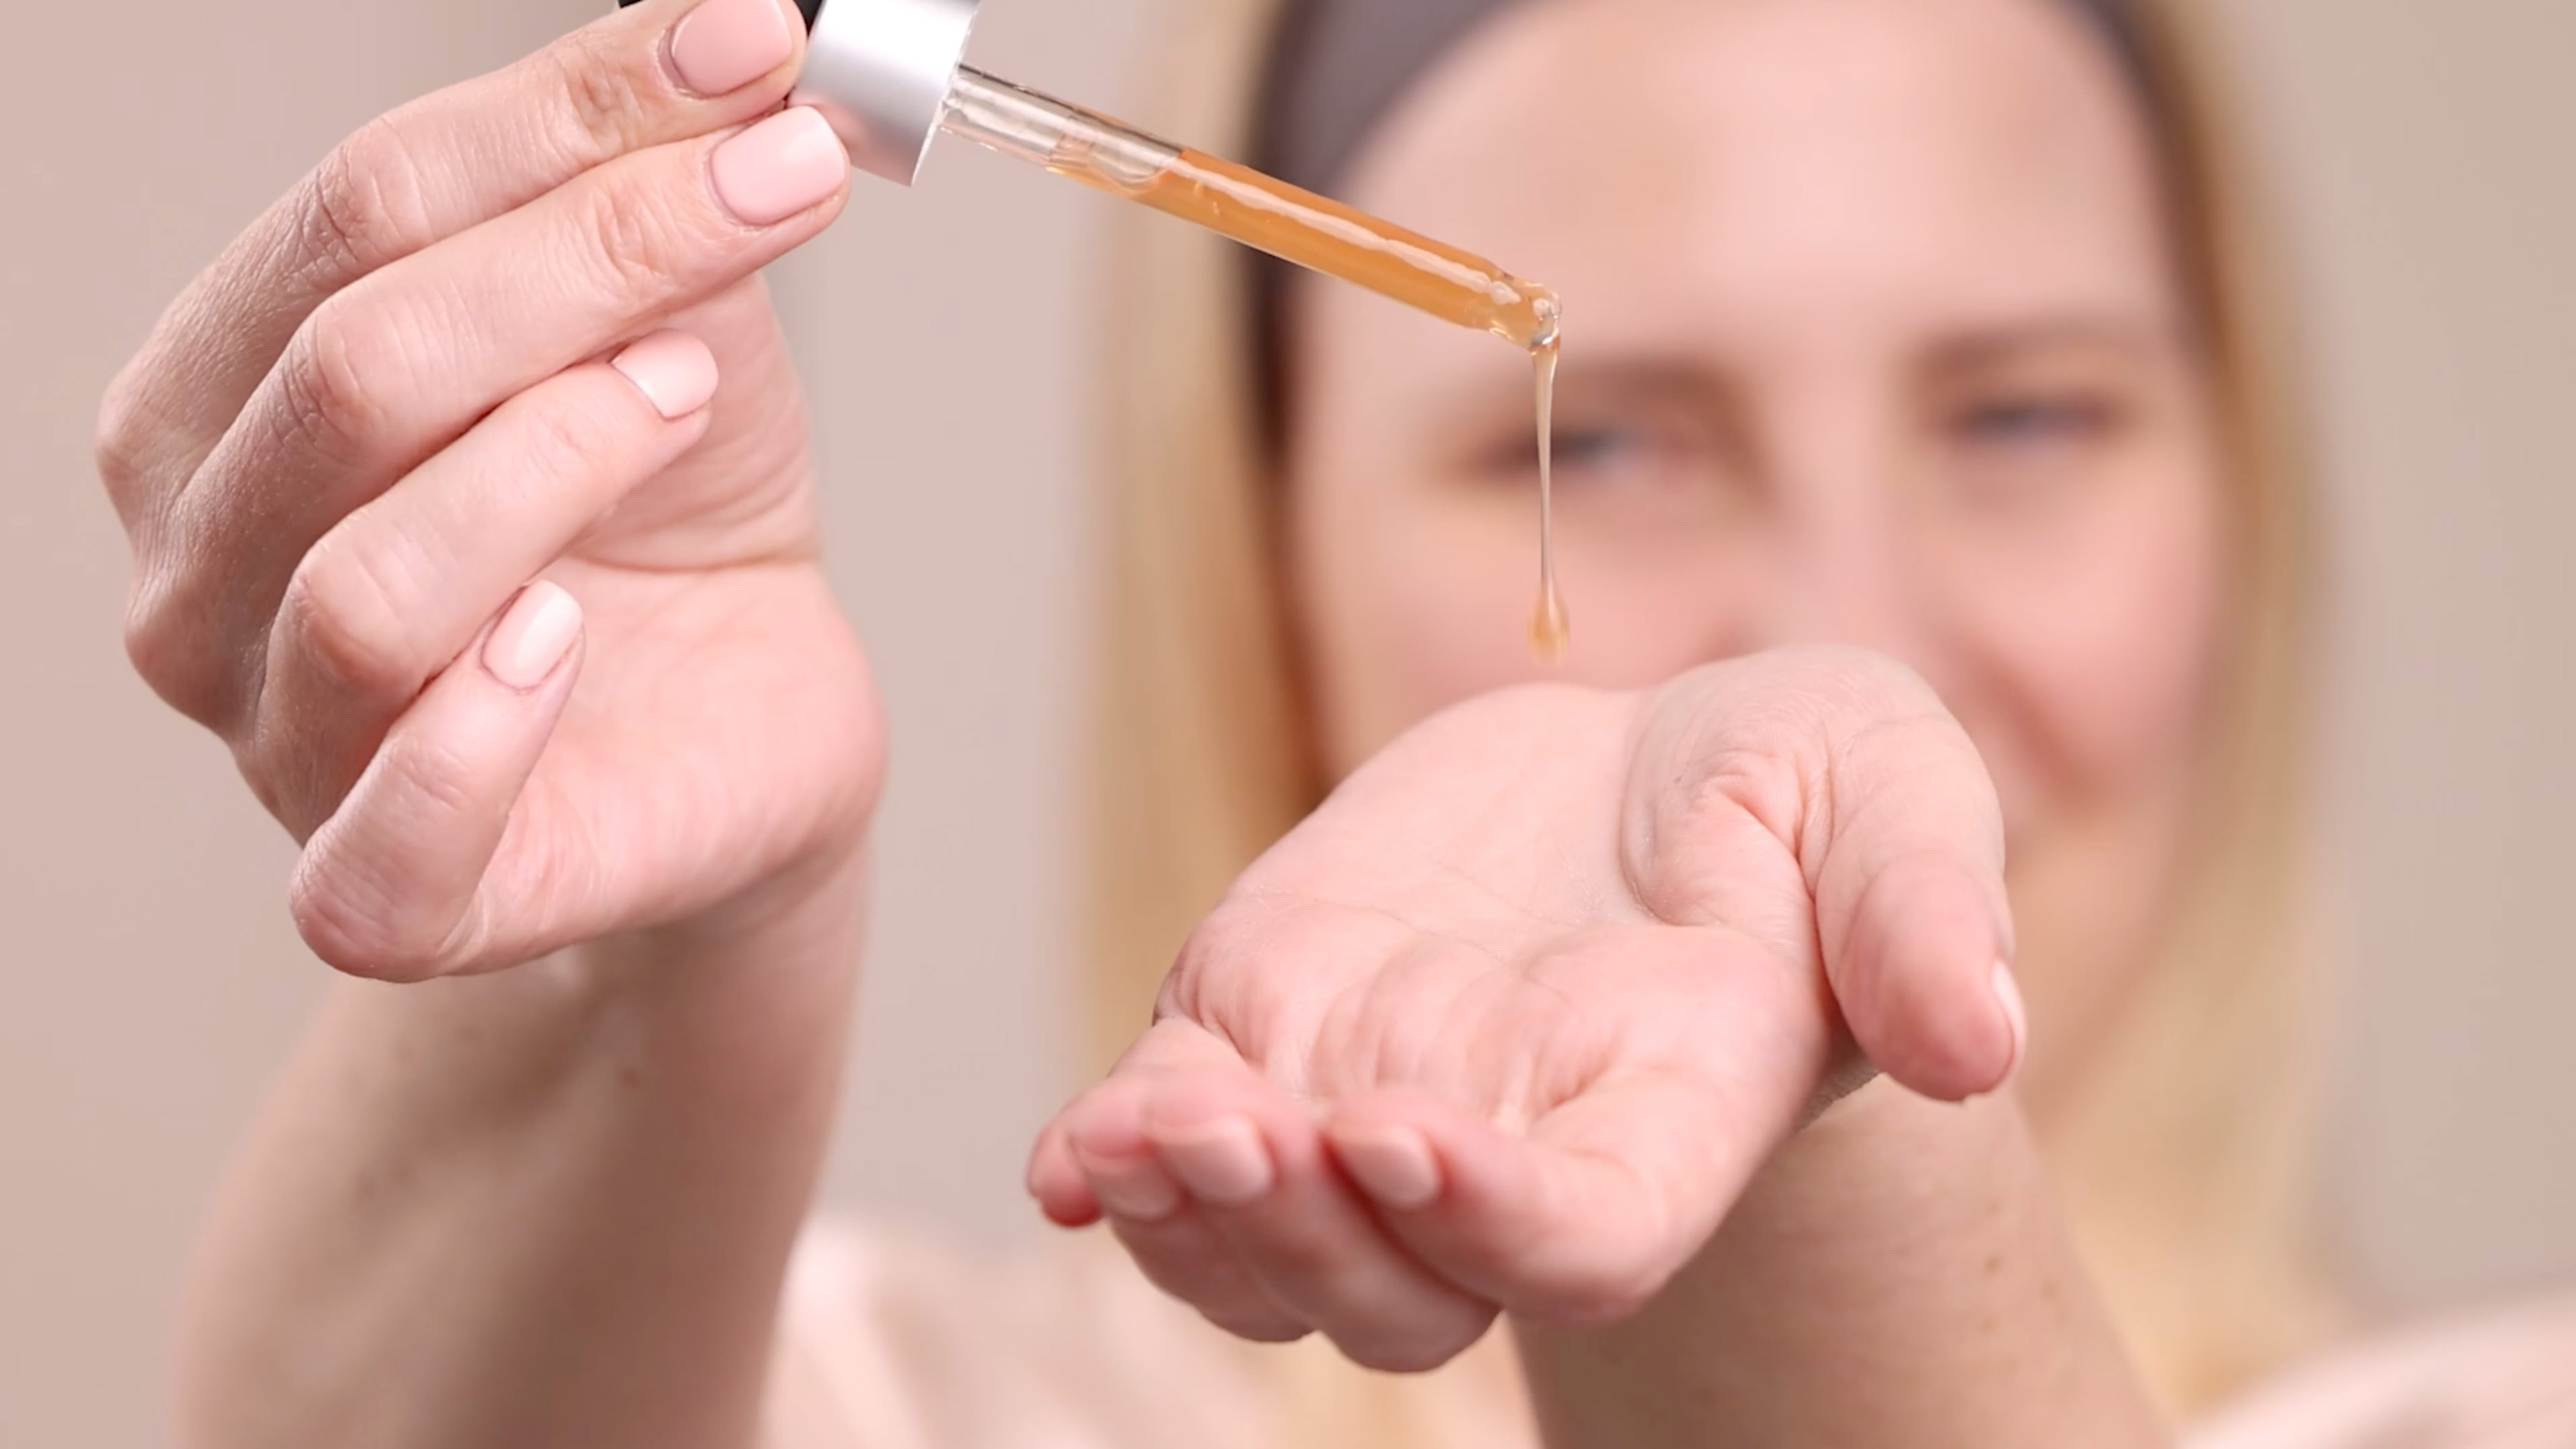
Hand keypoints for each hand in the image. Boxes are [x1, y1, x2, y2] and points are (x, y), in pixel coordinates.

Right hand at [98, 0, 877, 978]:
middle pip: (354, 373)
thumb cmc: (669, 524)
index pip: (352, 217)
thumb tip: (721, 54)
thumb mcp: (671, 329)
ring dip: (556, 462)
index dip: (560, 121)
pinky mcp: (386, 902)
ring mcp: (281, 749)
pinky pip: (389, 834)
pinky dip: (489, 726)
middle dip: (589, 258)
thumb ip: (644, 207)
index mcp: (222, 404)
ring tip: (685, 398)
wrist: (740, 726)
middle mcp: (204, 576)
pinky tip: (580, 639)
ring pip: (368, 584)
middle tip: (774, 192)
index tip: (755, 56)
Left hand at [1027, 647, 2023, 1371]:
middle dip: (1309, 1233)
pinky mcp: (1272, 1034)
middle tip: (1240, 1137)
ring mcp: (1373, 1106)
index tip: (1409, 1132)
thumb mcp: (1889, 791)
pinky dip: (1117, 1167)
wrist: (1655, 787)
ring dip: (1192, 1220)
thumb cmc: (1797, 800)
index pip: (1581, 1232)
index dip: (1495, 1217)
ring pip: (1267, 1250)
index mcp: (1669, 1116)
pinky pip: (1178, 1143)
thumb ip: (1926, 910)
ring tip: (1128, 1140)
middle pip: (1396, 1285)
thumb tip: (1976, 1037)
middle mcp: (1509, 1150)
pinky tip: (1074, 1150)